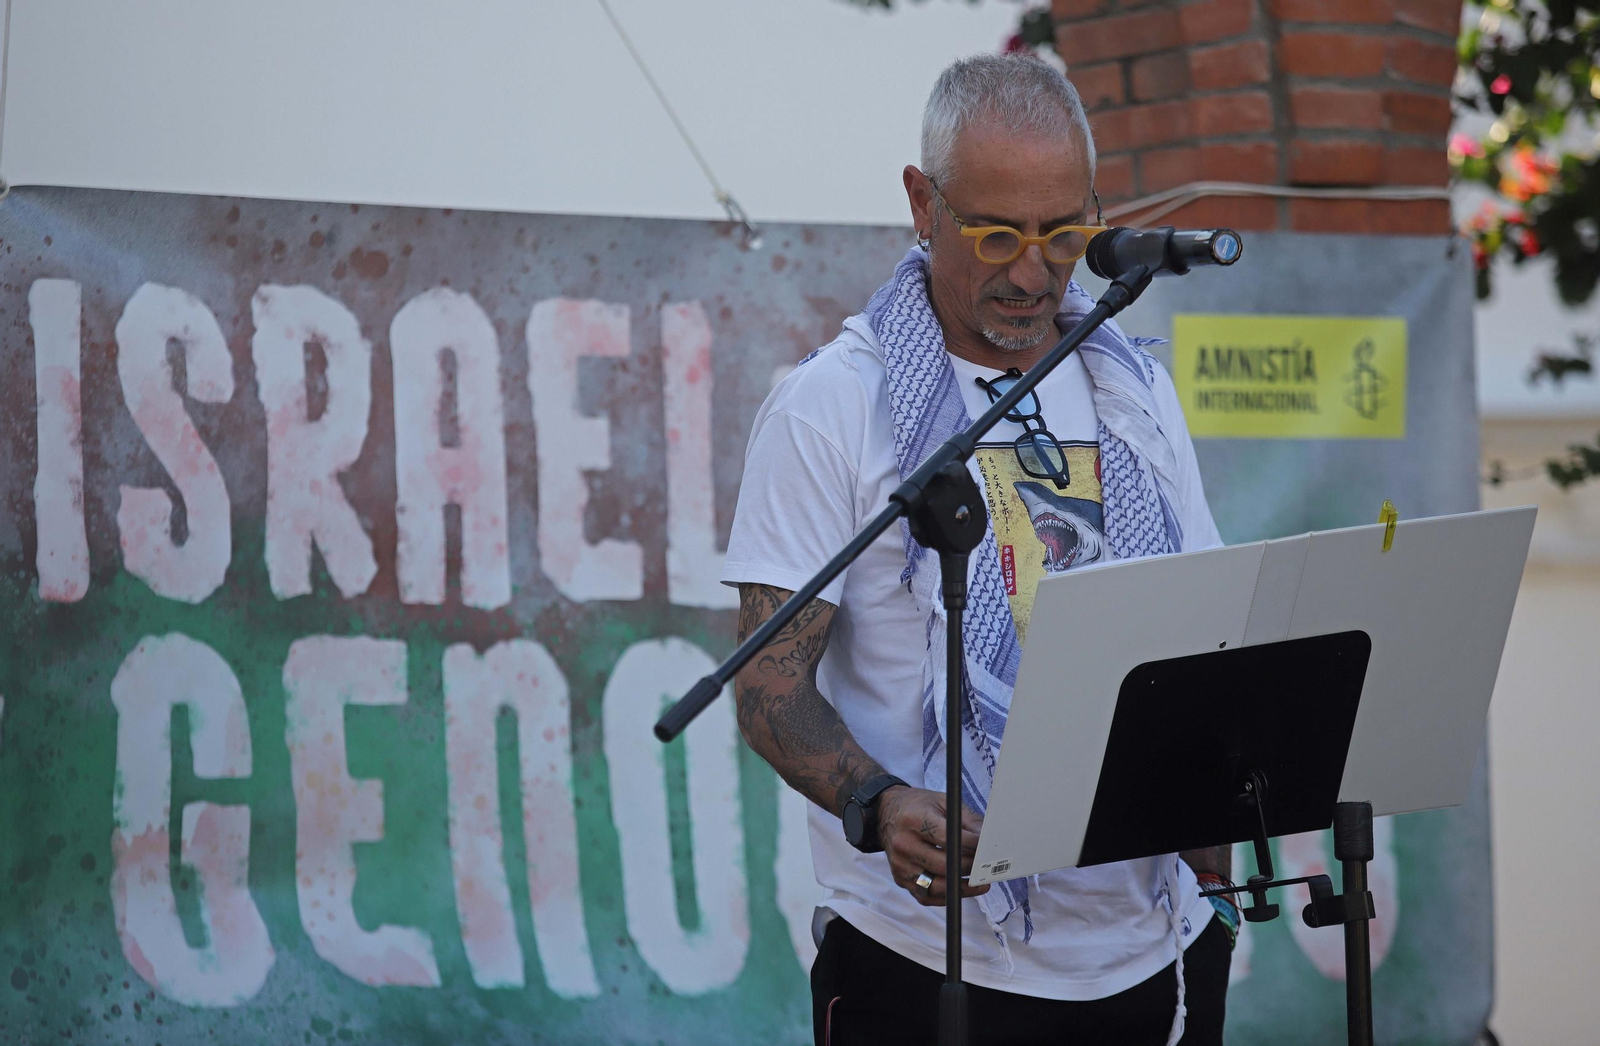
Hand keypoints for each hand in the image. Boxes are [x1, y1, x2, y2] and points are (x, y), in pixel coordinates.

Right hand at [875, 786, 990, 906]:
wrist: (886, 813)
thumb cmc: (918, 807)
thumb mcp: (944, 802)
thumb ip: (968, 821)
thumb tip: (989, 841)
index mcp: (914, 820)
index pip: (949, 838)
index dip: (972, 845)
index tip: (987, 848)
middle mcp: (904, 844)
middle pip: (944, 865)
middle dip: (969, 867)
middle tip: (986, 866)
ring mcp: (900, 864)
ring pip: (936, 886)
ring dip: (962, 887)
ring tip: (980, 884)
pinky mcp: (900, 879)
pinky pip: (926, 896)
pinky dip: (946, 896)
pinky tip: (960, 889)